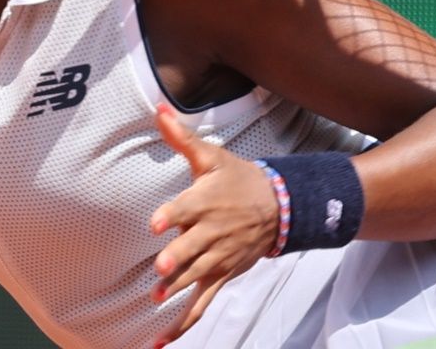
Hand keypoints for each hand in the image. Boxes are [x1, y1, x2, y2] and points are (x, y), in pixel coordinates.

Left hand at [148, 104, 279, 344]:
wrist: (280, 206)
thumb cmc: (238, 178)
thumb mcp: (212, 156)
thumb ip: (181, 137)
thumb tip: (157, 110)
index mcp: (205, 201)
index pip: (186, 208)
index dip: (171, 215)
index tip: (155, 223)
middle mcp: (211, 232)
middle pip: (191, 247)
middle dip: (177, 258)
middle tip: (161, 267)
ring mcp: (217, 258)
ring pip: (195, 276)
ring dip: (177, 287)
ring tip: (158, 298)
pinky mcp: (221, 276)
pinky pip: (201, 304)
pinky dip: (182, 325)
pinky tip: (160, 342)